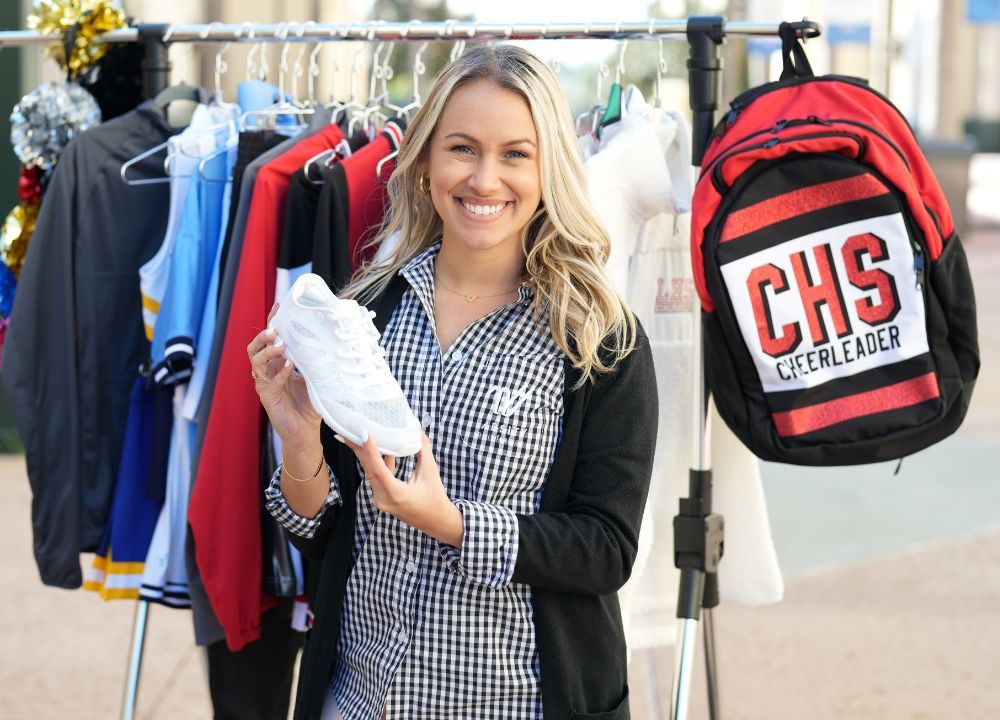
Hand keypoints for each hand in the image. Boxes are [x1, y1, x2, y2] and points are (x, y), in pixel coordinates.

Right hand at [247, 303, 321, 446]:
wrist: (305, 430)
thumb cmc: (309, 403)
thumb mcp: (314, 377)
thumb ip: (314, 361)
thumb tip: (326, 340)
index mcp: (277, 363)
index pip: (271, 339)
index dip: (272, 322)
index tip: (279, 307)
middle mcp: (267, 372)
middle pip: (254, 348)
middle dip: (263, 336)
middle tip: (275, 329)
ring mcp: (264, 384)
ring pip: (255, 362)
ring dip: (267, 351)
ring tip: (280, 345)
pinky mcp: (266, 397)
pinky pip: (268, 382)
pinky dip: (279, 373)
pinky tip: (289, 366)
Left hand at [340, 433, 463, 547]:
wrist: (436, 521)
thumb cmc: (435, 499)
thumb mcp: (430, 472)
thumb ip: (423, 450)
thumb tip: (418, 431)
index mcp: (396, 494)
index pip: (378, 470)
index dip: (370, 451)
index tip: (364, 433)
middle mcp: (384, 499)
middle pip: (369, 470)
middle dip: (358, 450)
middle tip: (348, 432)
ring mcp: (381, 500)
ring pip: (371, 473)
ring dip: (366, 455)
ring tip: (357, 437)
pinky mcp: (382, 498)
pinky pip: (376, 478)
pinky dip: (377, 463)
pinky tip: (378, 448)